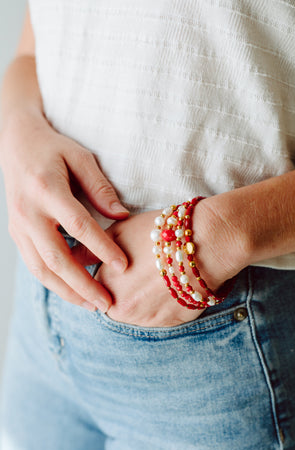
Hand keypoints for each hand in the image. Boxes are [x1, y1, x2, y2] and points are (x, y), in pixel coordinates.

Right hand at [0, 109, 128, 311]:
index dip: (102, 248)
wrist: (15, 144)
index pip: (78, 226)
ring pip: (41, 269)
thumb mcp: (80, 158)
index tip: (123, 266)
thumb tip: (122, 216)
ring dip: (67, 291)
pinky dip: (54, 281)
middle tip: (107, 303)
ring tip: (92, 305)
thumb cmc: (53, 149)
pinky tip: (74, 290)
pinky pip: (34, 264)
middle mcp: (28, 213)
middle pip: (56, 258)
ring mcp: (18, 226)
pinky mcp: (16, 234)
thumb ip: (100, 187)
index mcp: (46, 189)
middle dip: (82, 285)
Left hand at [80, 201, 242, 326]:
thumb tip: (72, 257)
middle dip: (124, 290)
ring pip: (137, 313)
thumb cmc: (161, 233)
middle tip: (143, 271)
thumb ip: (90, 249)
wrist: (206, 243)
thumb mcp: (118, 232)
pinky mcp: (171, 324)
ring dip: (143, 300)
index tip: (123, 265)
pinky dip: (162, 305)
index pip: (96, 287)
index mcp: (106, 286)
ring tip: (158, 277)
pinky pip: (159, 318)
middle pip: (115, 303)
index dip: (111, 274)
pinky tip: (171, 285)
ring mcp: (148, 320)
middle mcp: (123, 309)